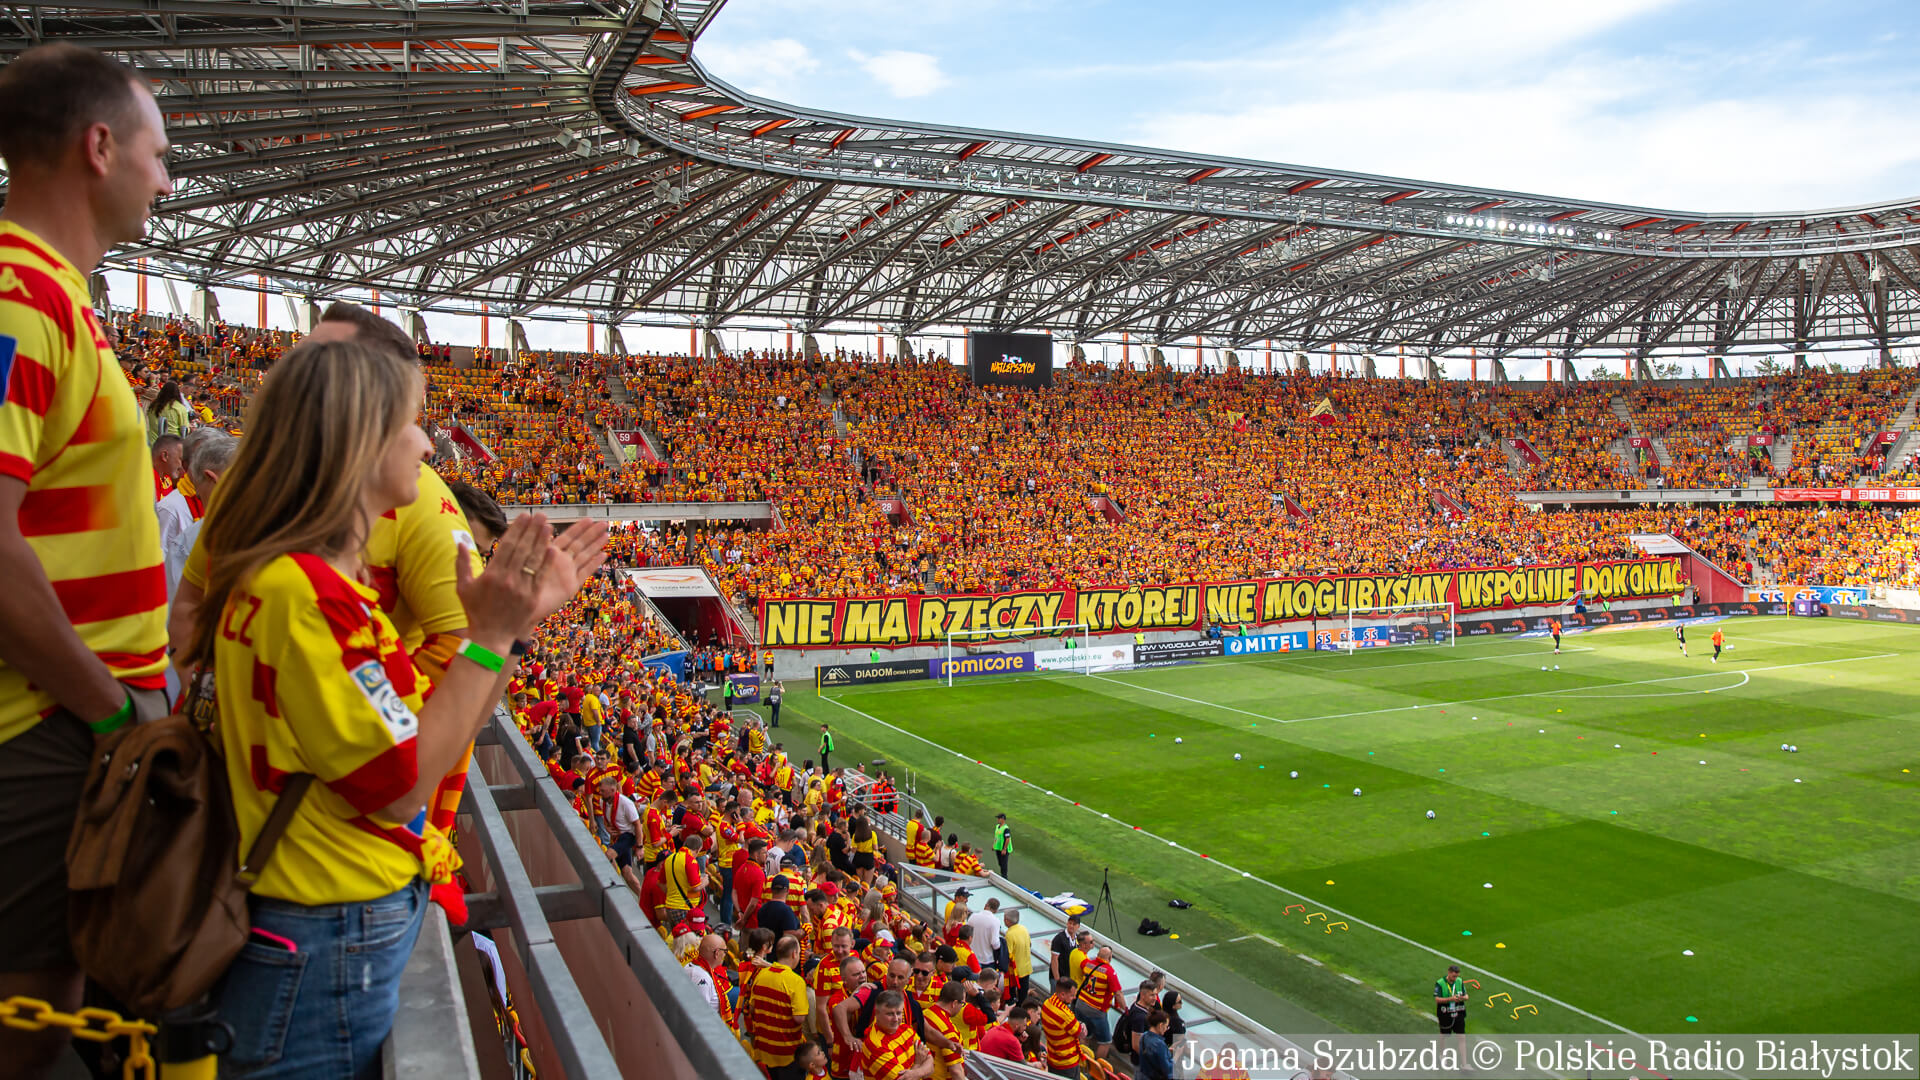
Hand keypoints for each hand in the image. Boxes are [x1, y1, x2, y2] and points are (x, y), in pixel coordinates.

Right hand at [456, 513, 551, 645]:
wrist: (490, 637)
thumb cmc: (475, 611)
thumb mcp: (463, 587)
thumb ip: (461, 563)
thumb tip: (460, 542)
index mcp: (491, 574)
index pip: (507, 546)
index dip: (518, 529)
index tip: (525, 516)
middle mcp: (507, 580)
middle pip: (523, 549)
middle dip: (532, 530)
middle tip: (540, 515)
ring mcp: (521, 589)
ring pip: (534, 561)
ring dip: (542, 542)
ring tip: (548, 527)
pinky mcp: (532, 598)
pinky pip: (541, 577)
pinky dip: (547, 563)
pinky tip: (554, 549)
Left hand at [527, 519, 610, 629]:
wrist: (522, 604)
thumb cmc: (520, 582)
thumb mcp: (529, 558)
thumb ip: (539, 543)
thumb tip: (545, 526)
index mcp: (551, 553)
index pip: (568, 536)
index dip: (579, 527)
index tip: (589, 519)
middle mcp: (561, 562)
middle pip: (580, 544)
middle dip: (592, 533)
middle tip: (603, 523)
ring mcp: (568, 573)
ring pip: (585, 555)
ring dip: (596, 545)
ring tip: (606, 535)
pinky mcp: (571, 585)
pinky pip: (585, 572)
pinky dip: (595, 564)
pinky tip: (603, 555)